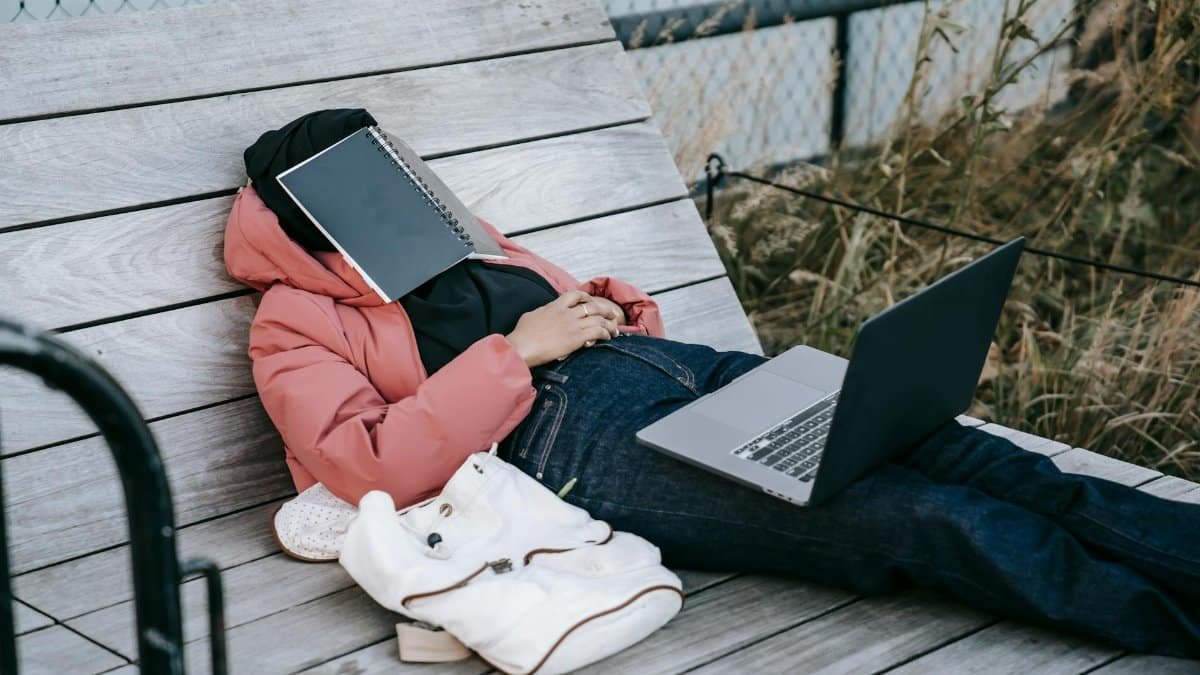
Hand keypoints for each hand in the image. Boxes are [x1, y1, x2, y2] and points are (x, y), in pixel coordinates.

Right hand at [504, 291, 620, 367]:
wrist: (522, 347)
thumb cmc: (522, 335)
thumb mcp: (531, 316)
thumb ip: (542, 312)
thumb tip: (544, 313)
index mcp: (555, 306)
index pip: (575, 295)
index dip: (586, 297)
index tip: (591, 301)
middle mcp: (566, 313)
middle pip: (592, 306)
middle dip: (605, 309)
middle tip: (612, 315)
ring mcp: (572, 324)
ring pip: (598, 319)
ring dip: (609, 324)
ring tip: (615, 330)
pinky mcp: (576, 338)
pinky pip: (597, 332)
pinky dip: (606, 333)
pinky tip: (608, 337)